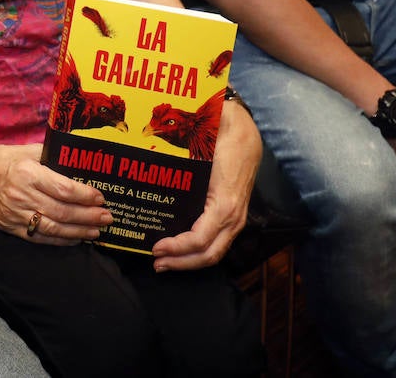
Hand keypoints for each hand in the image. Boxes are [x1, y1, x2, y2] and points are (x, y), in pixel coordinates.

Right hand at [0, 143, 108, 244]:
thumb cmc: (4, 159)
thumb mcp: (28, 150)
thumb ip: (53, 155)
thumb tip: (80, 159)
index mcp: (28, 173)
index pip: (63, 189)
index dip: (85, 196)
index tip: (101, 197)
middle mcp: (22, 195)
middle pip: (62, 211)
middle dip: (88, 216)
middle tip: (107, 217)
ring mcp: (15, 214)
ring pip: (53, 228)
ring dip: (78, 232)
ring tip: (97, 231)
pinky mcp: (11, 227)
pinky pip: (39, 237)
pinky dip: (60, 240)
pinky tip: (76, 239)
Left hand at [153, 100, 261, 269]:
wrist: (246, 132)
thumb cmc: (223, 139)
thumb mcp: (202, 147)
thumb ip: (181, 158)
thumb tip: (149, 156)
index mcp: (224, 204)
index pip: (201, 240)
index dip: (178, 249)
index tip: (156, 247)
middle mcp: (233, 217)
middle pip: (208, 255)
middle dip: (181, 262)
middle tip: (156, 262)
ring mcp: (235, 219)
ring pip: (215, 252)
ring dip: (189, 260)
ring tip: (165, 261)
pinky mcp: (232, 216)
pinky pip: (217, 242)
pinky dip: (198, 250)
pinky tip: (180, 248)